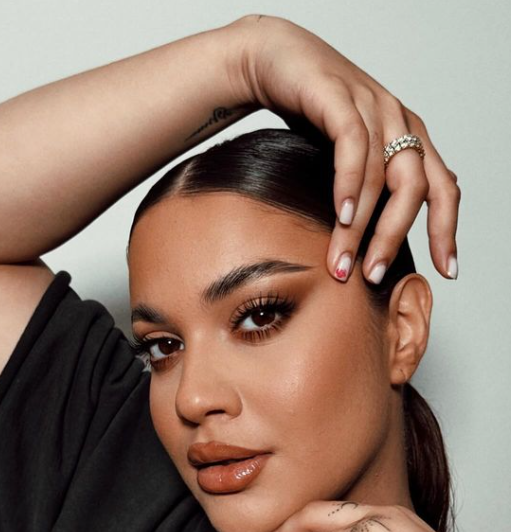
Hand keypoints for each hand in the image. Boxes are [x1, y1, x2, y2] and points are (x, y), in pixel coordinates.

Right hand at [229, 15, 460, 282]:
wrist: (276, 62)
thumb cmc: (311, 115)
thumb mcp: (349, 157)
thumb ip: (367, 189)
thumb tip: (370, 243)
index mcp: (410, 138)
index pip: (443, 189)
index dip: (447, 231)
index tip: (445, 271)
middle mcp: (399, 120)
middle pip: (416, 188)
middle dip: (394, 238)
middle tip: (372, 276)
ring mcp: (371, 105)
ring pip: (380, 175)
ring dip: (360, 227)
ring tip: (342, 263)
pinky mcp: (339, 97)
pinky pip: (353, 145)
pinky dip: (348, 184)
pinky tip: (340, 215)